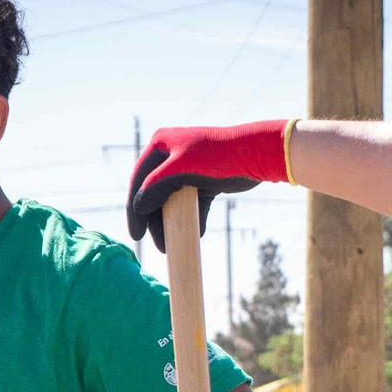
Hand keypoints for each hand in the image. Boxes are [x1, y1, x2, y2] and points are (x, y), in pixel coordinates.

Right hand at [126, 121, 292, 248]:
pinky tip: (195, 235)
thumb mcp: (181, 169)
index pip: (139, 180)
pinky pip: (191, 205)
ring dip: (171, 224)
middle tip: (160, 246)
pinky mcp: (203, 182)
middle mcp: (170, 154)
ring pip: (172, 202)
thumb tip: (138, 206)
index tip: (136, 236)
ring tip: (172, 246)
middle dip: (155, 221)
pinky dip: (192, 220)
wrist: (257, 154)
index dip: (134, 209)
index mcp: (160, 145)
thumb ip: (156, 185)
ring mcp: (187, 169)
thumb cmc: (218, 157)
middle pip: (153, 193)